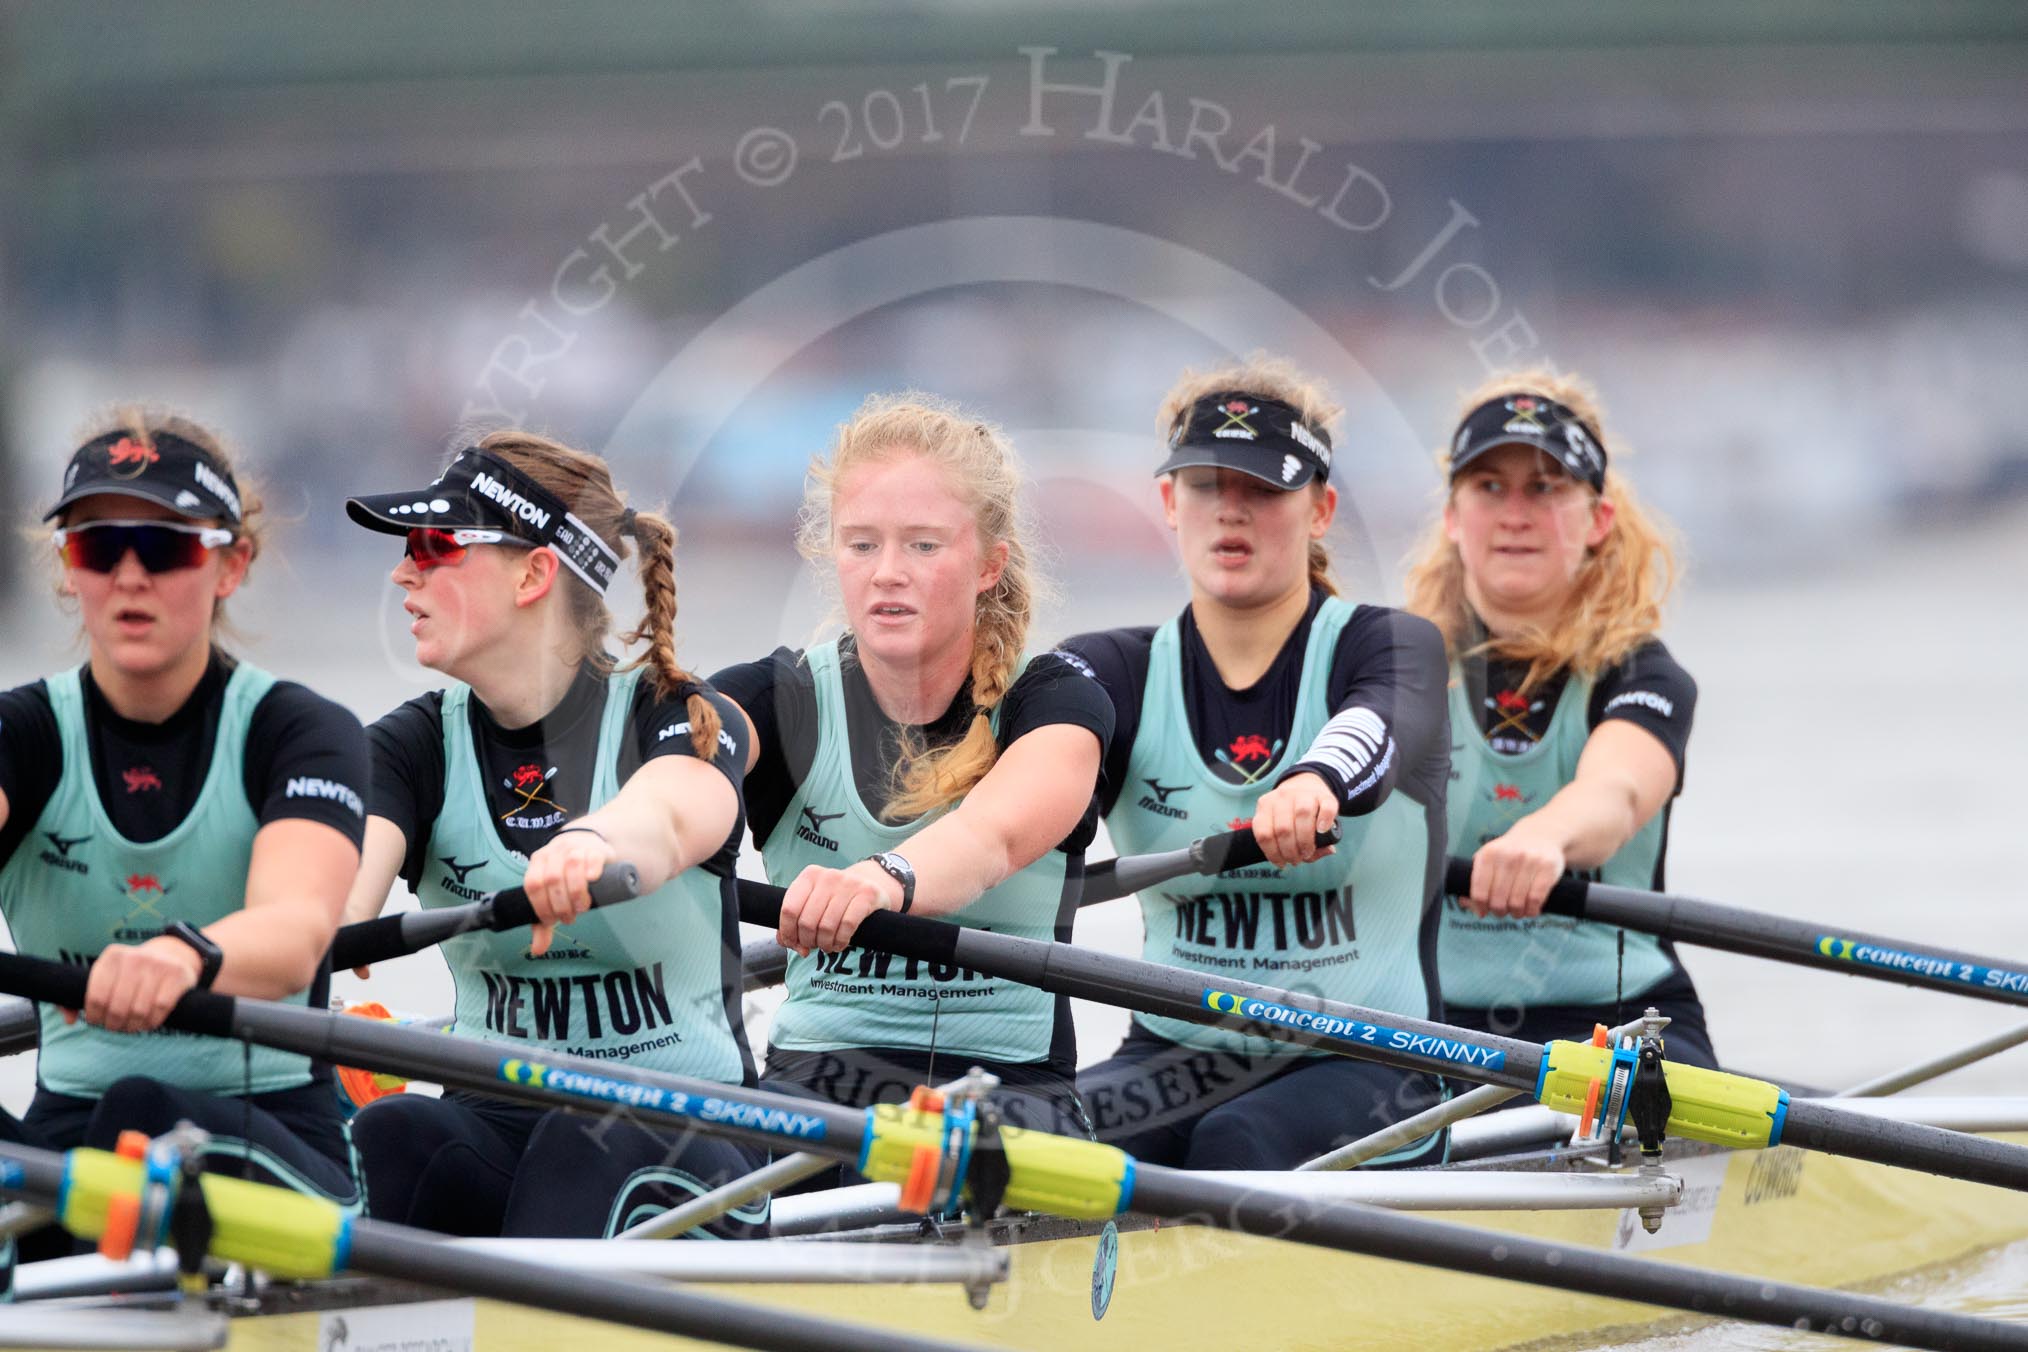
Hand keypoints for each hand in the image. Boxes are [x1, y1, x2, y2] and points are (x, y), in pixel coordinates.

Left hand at [83, 937, 204, 1032]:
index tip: (97, 1021)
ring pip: (139, 1010)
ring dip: (133, 1026)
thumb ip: (79, 996)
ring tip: (131, 1027)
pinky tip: (148, 1023)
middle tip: (116, 1027)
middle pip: (117, 1007)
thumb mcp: (107, 975)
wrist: (172, 954)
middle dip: (114, 1024)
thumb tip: (69, 1020)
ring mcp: (158, 965)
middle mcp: (134, 958)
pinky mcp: (177, 975)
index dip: (95, 1015)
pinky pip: (160, 1009)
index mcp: (112, 956)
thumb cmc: (131, 973)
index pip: (96, 996)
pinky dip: (152, 1022)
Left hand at [522, 827, 616, 957]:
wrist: (585, 843)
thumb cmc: (565, 875)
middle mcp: (553, 853)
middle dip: (561, 904)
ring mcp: (574, 848)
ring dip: (576, 892)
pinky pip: (591, 858)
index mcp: (537, 862)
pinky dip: (591, 872)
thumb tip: (537, 951)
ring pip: (572, 867)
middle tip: (570, 918)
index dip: (541, 906)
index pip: (533, 885)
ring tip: (582, 908)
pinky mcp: (594, 849)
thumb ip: (543, 922)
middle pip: (552, 879)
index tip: (553, 921)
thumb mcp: (551, 895)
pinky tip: (593, 884)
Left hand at [778, 861, 902, 954]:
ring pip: (826, 926)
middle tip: (814, 945)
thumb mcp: (814, 902)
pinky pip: (847, 926)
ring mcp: (849, 884)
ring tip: (827, 946)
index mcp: (809, 876)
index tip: (794, 943)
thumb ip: (794, 922)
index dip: (788, 932)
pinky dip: (840, 941)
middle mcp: (828, 877)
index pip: (789, 909)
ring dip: (824, 944)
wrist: (873, 882)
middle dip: (808, 941)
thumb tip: (790, 943)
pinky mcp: (867, 894)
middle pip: (807, 921)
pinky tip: (840, 944)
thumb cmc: (836, 899)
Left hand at [1250, 772, 1339, 867]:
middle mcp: (1282, 797)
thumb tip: (1317, 855)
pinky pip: (1325, 808)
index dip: (1273, 853)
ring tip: (1308, 852)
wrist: (1307, 784)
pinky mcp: (1324, 795)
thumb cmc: (1292, 814)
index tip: (1282, 864)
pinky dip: (1324, 822)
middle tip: (1297, 860)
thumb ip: (1293, 845)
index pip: (1264, 833)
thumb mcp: (1284, 826)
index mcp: (1266, 805)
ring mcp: (1303, 794)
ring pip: (1302, 815)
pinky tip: (1322, 831)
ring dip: (1305, 841)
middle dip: (1290, 851)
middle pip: (1283, 828)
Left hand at [1462, 823, 1566, 918]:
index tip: (1483, 912)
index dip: (1480, 907)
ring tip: (1516, 912)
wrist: (1540, 835)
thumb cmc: (1508, 854)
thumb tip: (1464, 903)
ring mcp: (1529, 861)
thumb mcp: (1489, 860)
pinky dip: (1531, 911)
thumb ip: (1476, 881)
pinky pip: (1536, 900)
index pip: (1479, 891)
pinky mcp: (1547, 868)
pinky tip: (1530, 910)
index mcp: (1488, 854)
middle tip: (1502, 911)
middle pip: (1498, 900)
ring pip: (1517, 903)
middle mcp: (1508, 856)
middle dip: (1499, 912)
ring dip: (1516, 913)